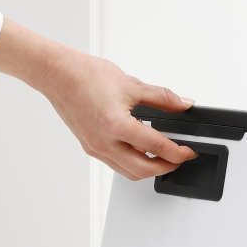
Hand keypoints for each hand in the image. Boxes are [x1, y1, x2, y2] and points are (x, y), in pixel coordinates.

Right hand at [0, 19, 196, 179]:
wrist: (57, 74)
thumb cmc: (86, 75)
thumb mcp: (131, 84)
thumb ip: (162, 98)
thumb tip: (184, 104)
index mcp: (117, 126)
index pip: (156, 147)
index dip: (178, 152)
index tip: (189, 152)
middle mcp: (105, 143)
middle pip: (143, 170)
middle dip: (166, 168)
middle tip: (179, 160)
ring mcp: (97, 149)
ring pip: (129, 173)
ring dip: (149, 170)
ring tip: (163, 159)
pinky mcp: (91, 148)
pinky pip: (116, 165)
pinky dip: (132, 164)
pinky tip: (141, 153)